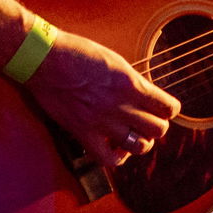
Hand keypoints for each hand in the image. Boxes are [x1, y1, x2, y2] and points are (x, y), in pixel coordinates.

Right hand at [21, 28, 179, 168]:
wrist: (43, 59)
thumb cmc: (76, 53)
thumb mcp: (114, 60)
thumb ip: (132, 81)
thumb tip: (145, 96)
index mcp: (130, 83)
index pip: (168, 107)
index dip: (170, 109)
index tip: (164, 108)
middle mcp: (120, 105)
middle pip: (159, 129)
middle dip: (157, 126)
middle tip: (148, 120)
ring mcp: (101, 122)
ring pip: (140, 146)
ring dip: (141, 142)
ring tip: (134, 134)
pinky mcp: (83, 133)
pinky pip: (109, 160)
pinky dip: (117, 158)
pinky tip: (116, 148)